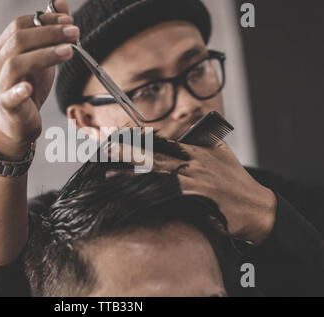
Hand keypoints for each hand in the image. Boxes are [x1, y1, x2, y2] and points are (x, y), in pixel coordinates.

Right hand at [0, 0, 77, 160]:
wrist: (14, 125)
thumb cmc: (27, 88)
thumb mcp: (39, 59)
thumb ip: (48, 34)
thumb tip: (61, 3)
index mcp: (3, 48)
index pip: (20, 24)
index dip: (46, 20)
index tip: (69, 20)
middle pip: (19, 40)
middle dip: (50, 33)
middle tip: (74, 33)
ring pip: (16, 63)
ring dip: (44, 55)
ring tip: (69, 52)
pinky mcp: (6, 106)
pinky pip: (10, 96)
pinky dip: (20, 91)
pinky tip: (30, 87)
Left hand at [109, 140, 276, 243]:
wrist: (256, 207)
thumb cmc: (237, 181)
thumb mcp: (223, 153)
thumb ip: (205, 140)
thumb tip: (191, 131)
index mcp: (196, 152)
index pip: (163, 143)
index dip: (140, 140)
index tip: (121, 137)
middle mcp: (191, 164)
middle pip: (153, 156)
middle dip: (128, 152)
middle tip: (107, 148)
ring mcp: (191, 183)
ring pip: (155, 176)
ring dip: (130, 174)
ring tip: (108, 172)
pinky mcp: (193, 201)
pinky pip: (165, 197)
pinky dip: (146, 196)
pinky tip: (130, 196)